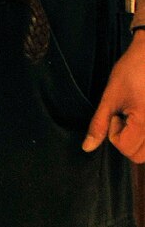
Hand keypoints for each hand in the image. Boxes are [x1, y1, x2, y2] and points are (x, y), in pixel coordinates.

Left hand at [84, 32, 144, 160]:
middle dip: (126, 142)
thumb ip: (99, 124)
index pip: (126, 148)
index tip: (116, 114)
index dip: (114, 133)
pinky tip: (141, 115)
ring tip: (134, 117)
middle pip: (139, 156)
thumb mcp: (110, 96)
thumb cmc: (132, 70)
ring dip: (138, 141)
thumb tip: (88, 147)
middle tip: (124, 118)